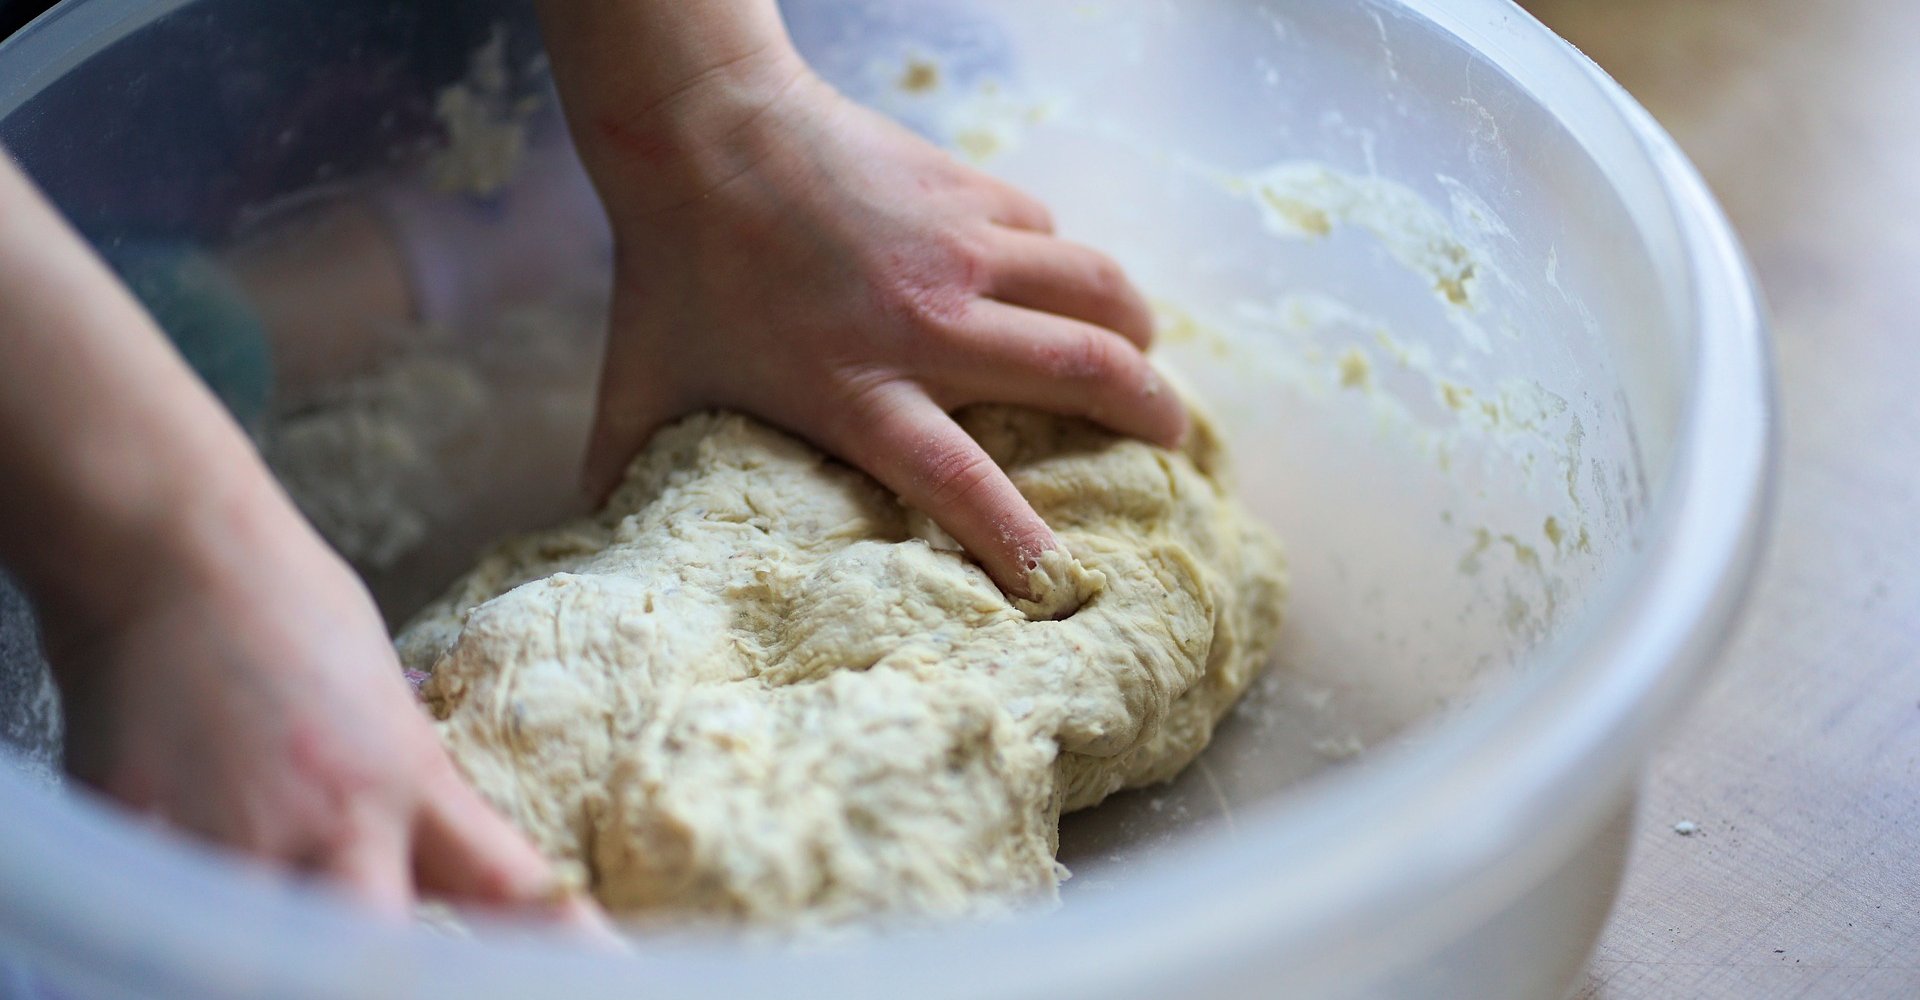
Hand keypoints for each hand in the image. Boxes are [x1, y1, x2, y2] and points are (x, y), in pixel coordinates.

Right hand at [45, 486, 593, 923]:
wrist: (166, 551)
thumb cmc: (288, 609)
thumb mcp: (384, 710)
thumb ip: (408, 800)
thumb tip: (427, 868)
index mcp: (409, 781)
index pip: (509, 890)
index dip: (565, 948)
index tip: (612, 971)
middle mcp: (332, 824)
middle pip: (378, 953)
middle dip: (386, 975)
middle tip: (390, 968)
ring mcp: (229, 840)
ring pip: (265, 959)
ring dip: (279, 957)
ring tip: (274, 943)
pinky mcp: (136, 841)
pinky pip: (169, 921)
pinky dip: (182, 928)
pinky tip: (186, 914)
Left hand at [570, 66, 1186, 596]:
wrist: (701, 131)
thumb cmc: (672, 272)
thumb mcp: (642, 389)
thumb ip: (627, 473)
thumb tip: (595, 546)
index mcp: (854, 387)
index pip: (959, 479)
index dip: (1019, 538)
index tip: (1063, 582)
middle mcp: (927, 321)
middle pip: (1080, 369)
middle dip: (1148, 413)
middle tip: (1173, 443)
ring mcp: (960, 249)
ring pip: (1097, 288)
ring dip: (1138, 331)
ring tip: (1148, 361)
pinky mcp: (970, 192)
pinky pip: (1054, 235)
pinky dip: (1071, 267)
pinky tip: (1058, 285)